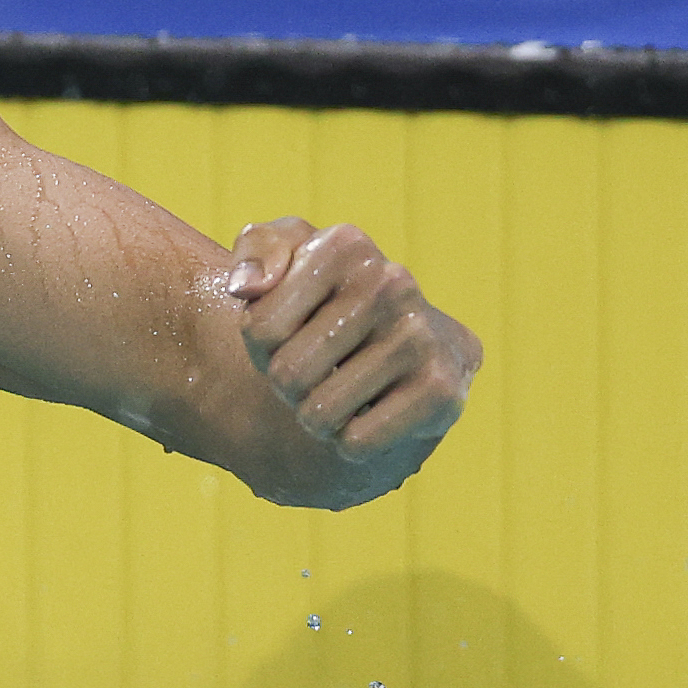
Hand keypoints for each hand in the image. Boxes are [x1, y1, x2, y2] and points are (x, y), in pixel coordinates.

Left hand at [227, 218, 480, 497]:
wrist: (413, 347)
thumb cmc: (323, 303)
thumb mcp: (283, 258)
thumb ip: (254, 253)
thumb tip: (244, 288)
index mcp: (346, 246)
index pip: (259, 330)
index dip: (262, 346)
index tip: (292, 331)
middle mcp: (391, 281)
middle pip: (288, 374)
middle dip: (289, 385)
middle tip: (318, 369)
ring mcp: (422, 335)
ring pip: (319, 412)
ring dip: (317, 416)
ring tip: (342, 389)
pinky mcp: (442, 389)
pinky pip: (357, 441)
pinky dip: (351, 442)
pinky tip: (372, 413)